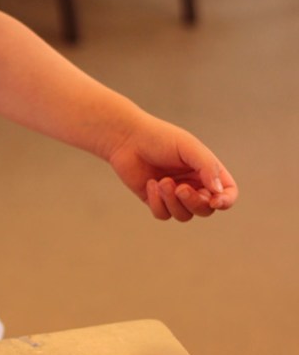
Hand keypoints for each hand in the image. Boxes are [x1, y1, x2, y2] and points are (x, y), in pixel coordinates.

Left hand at [107, 115, 237, 222]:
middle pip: (205, 210)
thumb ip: (207, 167)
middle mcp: (194, 185)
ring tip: (162, 181)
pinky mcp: (156, 201)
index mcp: (207, 171)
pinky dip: (157, 203)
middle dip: (193, 202)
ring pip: (184, 215)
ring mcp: (174, 195)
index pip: (227, 193)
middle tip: (180, 188)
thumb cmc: (160, 138)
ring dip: (173, 202)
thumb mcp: (189, 147)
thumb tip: (219, 191)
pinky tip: (150, 184)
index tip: (215, 201)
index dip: (226, 201)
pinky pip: (163, 215)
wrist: (127, 139)